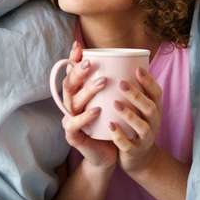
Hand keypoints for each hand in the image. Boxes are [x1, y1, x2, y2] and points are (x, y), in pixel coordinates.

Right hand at [61, 40, 117, 170]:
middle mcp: (70, 105)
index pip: (72, 73)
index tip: (79, 45)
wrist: (109, 154)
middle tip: (91, 63)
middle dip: (78, 72)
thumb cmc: (111, 124)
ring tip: (102, 82)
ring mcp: (69, 120)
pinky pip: (74, 125)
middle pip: (68, 85)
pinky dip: (85, 117)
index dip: (72, 59)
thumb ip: (115, 85)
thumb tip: (130, 60)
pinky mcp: (72, 136)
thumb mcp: (113, 102)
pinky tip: (97, 110)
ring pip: (72, 102)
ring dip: (87, 91)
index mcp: (78, 94)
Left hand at [109, 67, 162, 174]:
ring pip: (142, 126)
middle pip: (150, 108)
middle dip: (137, 95)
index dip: (149, 81)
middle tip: (121, 83)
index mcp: (154, 110)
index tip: (137, 69)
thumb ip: (133, 92)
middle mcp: (154, 123)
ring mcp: (146, 139)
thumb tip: (118, 62)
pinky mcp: (135, 151)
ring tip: (115, 103)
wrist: (138, 159)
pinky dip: (120, 135)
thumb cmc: (134, 127)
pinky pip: (129, 144)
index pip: (157, 93)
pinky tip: (110, 126)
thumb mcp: (138, 109)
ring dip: (129, 114)